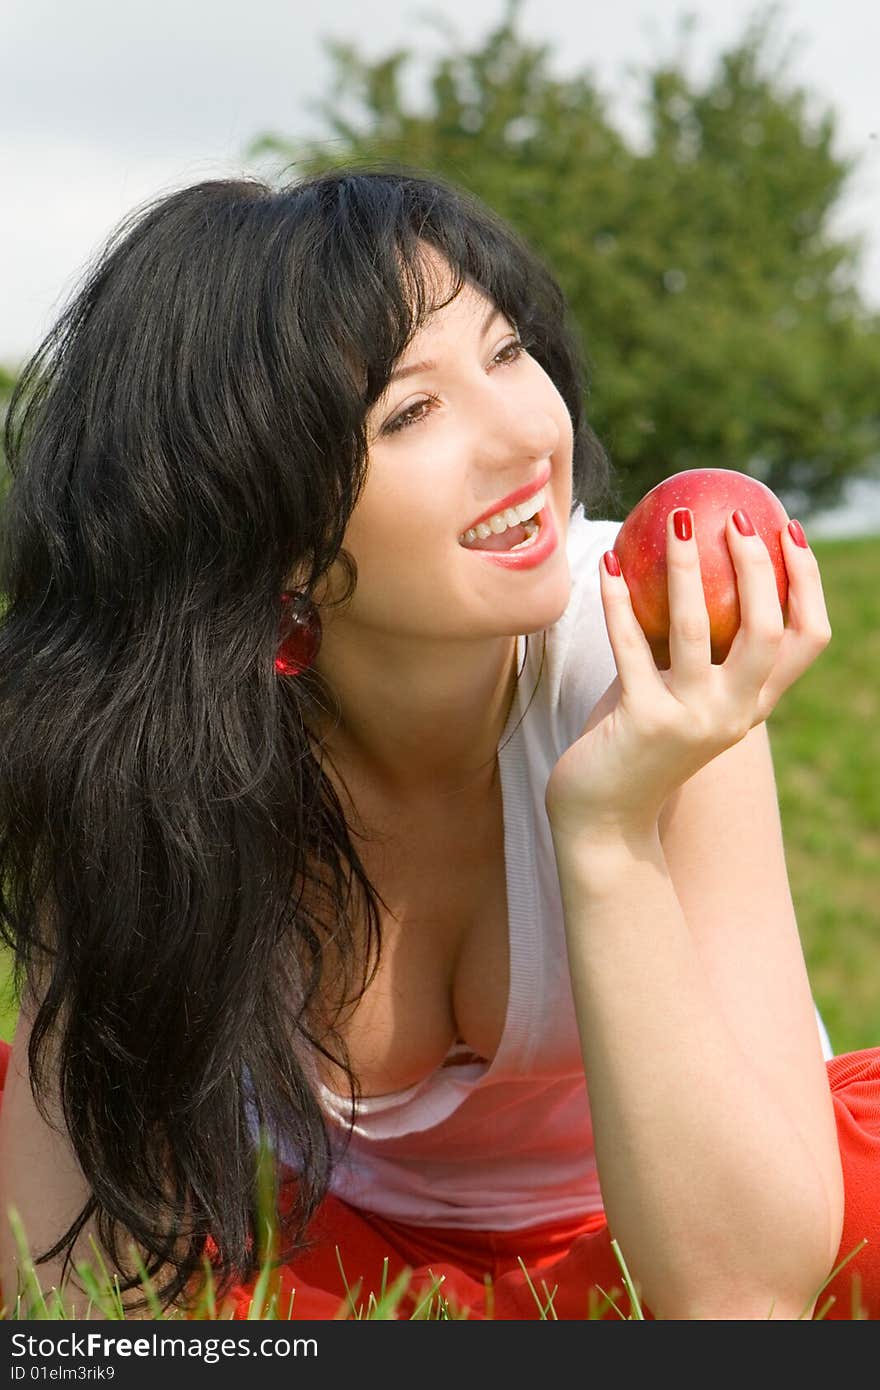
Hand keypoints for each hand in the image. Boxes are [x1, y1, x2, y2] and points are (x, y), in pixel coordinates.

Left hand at [544, 509, 831, 840]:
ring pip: (700, 630)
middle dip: (758, 566)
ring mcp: (692, 721)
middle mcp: (735, 713)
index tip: (790, 530)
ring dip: (687, 569)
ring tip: (676, 523)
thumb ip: (691, 647)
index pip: (808, 638)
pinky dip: (618, 601)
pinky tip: (607, 565)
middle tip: (736, 518)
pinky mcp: (644, 723)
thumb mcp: (679, 693)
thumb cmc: (636, 743)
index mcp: (755, 704)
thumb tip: (684, 562)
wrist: (604, 818)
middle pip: (768, 628)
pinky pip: (631, 646)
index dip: (807, 582)